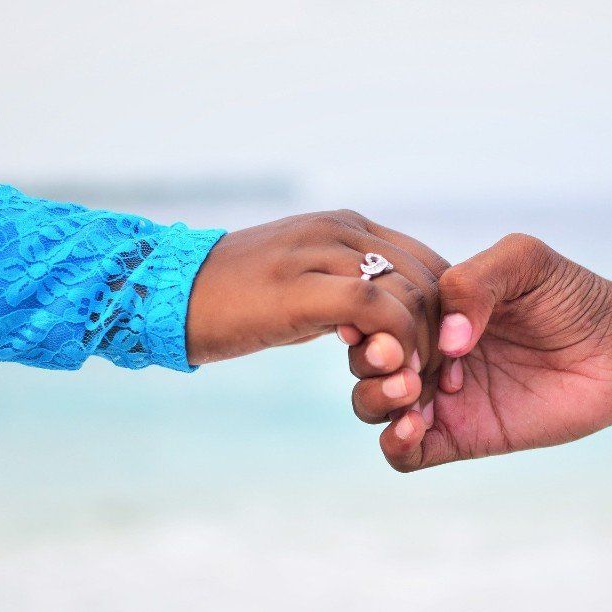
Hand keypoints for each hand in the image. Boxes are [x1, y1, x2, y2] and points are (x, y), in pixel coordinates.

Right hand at [186, 210, 448, 415]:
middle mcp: (341, 230)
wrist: (164, 295)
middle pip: (429, 278)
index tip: (443, 357)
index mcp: (346, 227)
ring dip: (423, 346)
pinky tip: (388, 372)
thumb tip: (385, 322)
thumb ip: (347, 294)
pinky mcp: (301, 287)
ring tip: (411, 385)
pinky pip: (377, 308)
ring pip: (410, 291)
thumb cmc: (235, 300)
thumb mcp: (303, 287)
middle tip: (434, 381)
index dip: (447, 312)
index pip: (428, 261)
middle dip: (443, 334)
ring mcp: (320, 253)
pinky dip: (396, 343)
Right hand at [359, 234, 611, 470]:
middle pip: (363, 361)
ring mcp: (440, 396)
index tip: (377, 319)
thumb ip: (474, 282)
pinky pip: (405, 454)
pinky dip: (394, 443)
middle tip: (399, 358)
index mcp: (431, 307)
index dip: (367, 316)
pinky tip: (414, 425)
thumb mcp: (522, 262)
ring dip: (376, 397)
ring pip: (372, 405)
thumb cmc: (571, 297)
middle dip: (369, 359)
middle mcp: (428, 351)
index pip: (374, 313)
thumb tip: (446, 339)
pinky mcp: (461, 437)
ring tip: (412, 389)